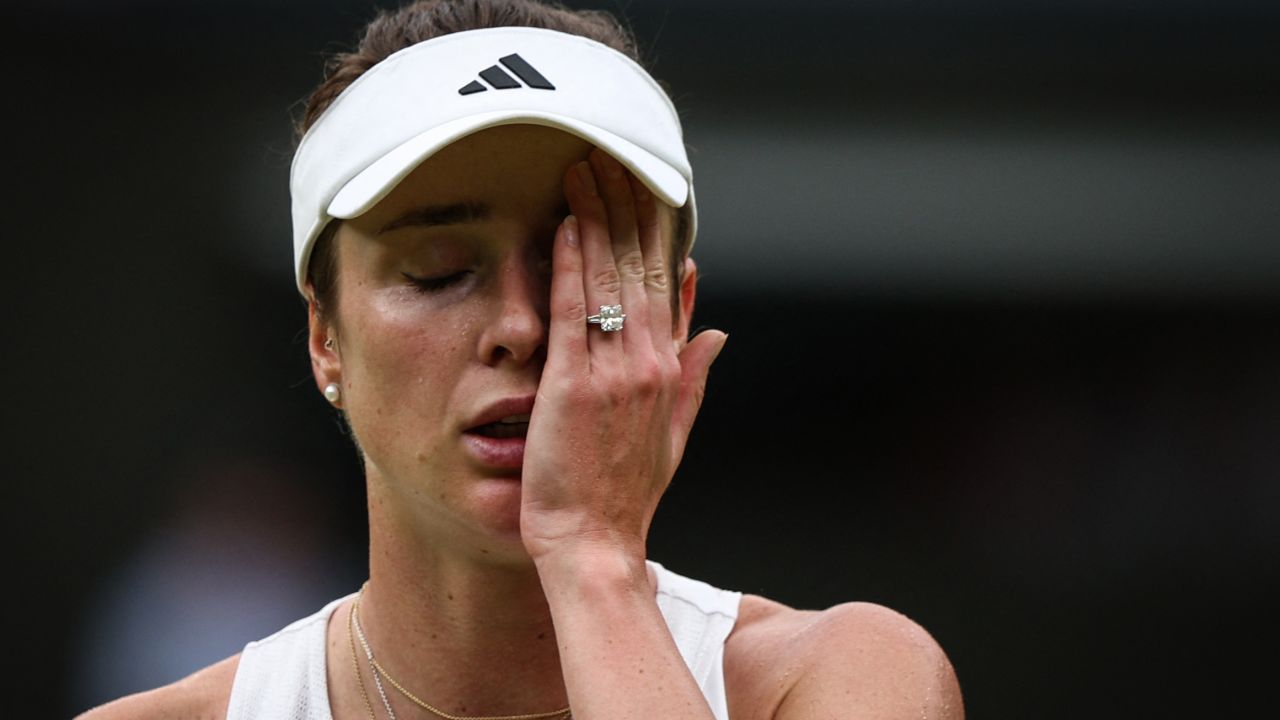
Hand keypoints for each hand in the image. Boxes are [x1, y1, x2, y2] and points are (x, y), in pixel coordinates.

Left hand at [519, 148, 726, 562]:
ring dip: (597, 217)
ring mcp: (615, 371)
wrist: (596, 542)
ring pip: (611, 278)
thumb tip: (717, 329)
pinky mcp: (576, 384)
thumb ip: (694, 375)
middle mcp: (650, 362)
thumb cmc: (626, 493)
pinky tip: (566, 223)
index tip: (644, 185)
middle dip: (626, 206)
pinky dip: (573, 264)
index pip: (668, 282)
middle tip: (608, 154)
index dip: (657, 229)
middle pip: (642, 267)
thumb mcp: (673, 431)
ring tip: (583, 167)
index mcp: (670, 367)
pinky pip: (577, 310)